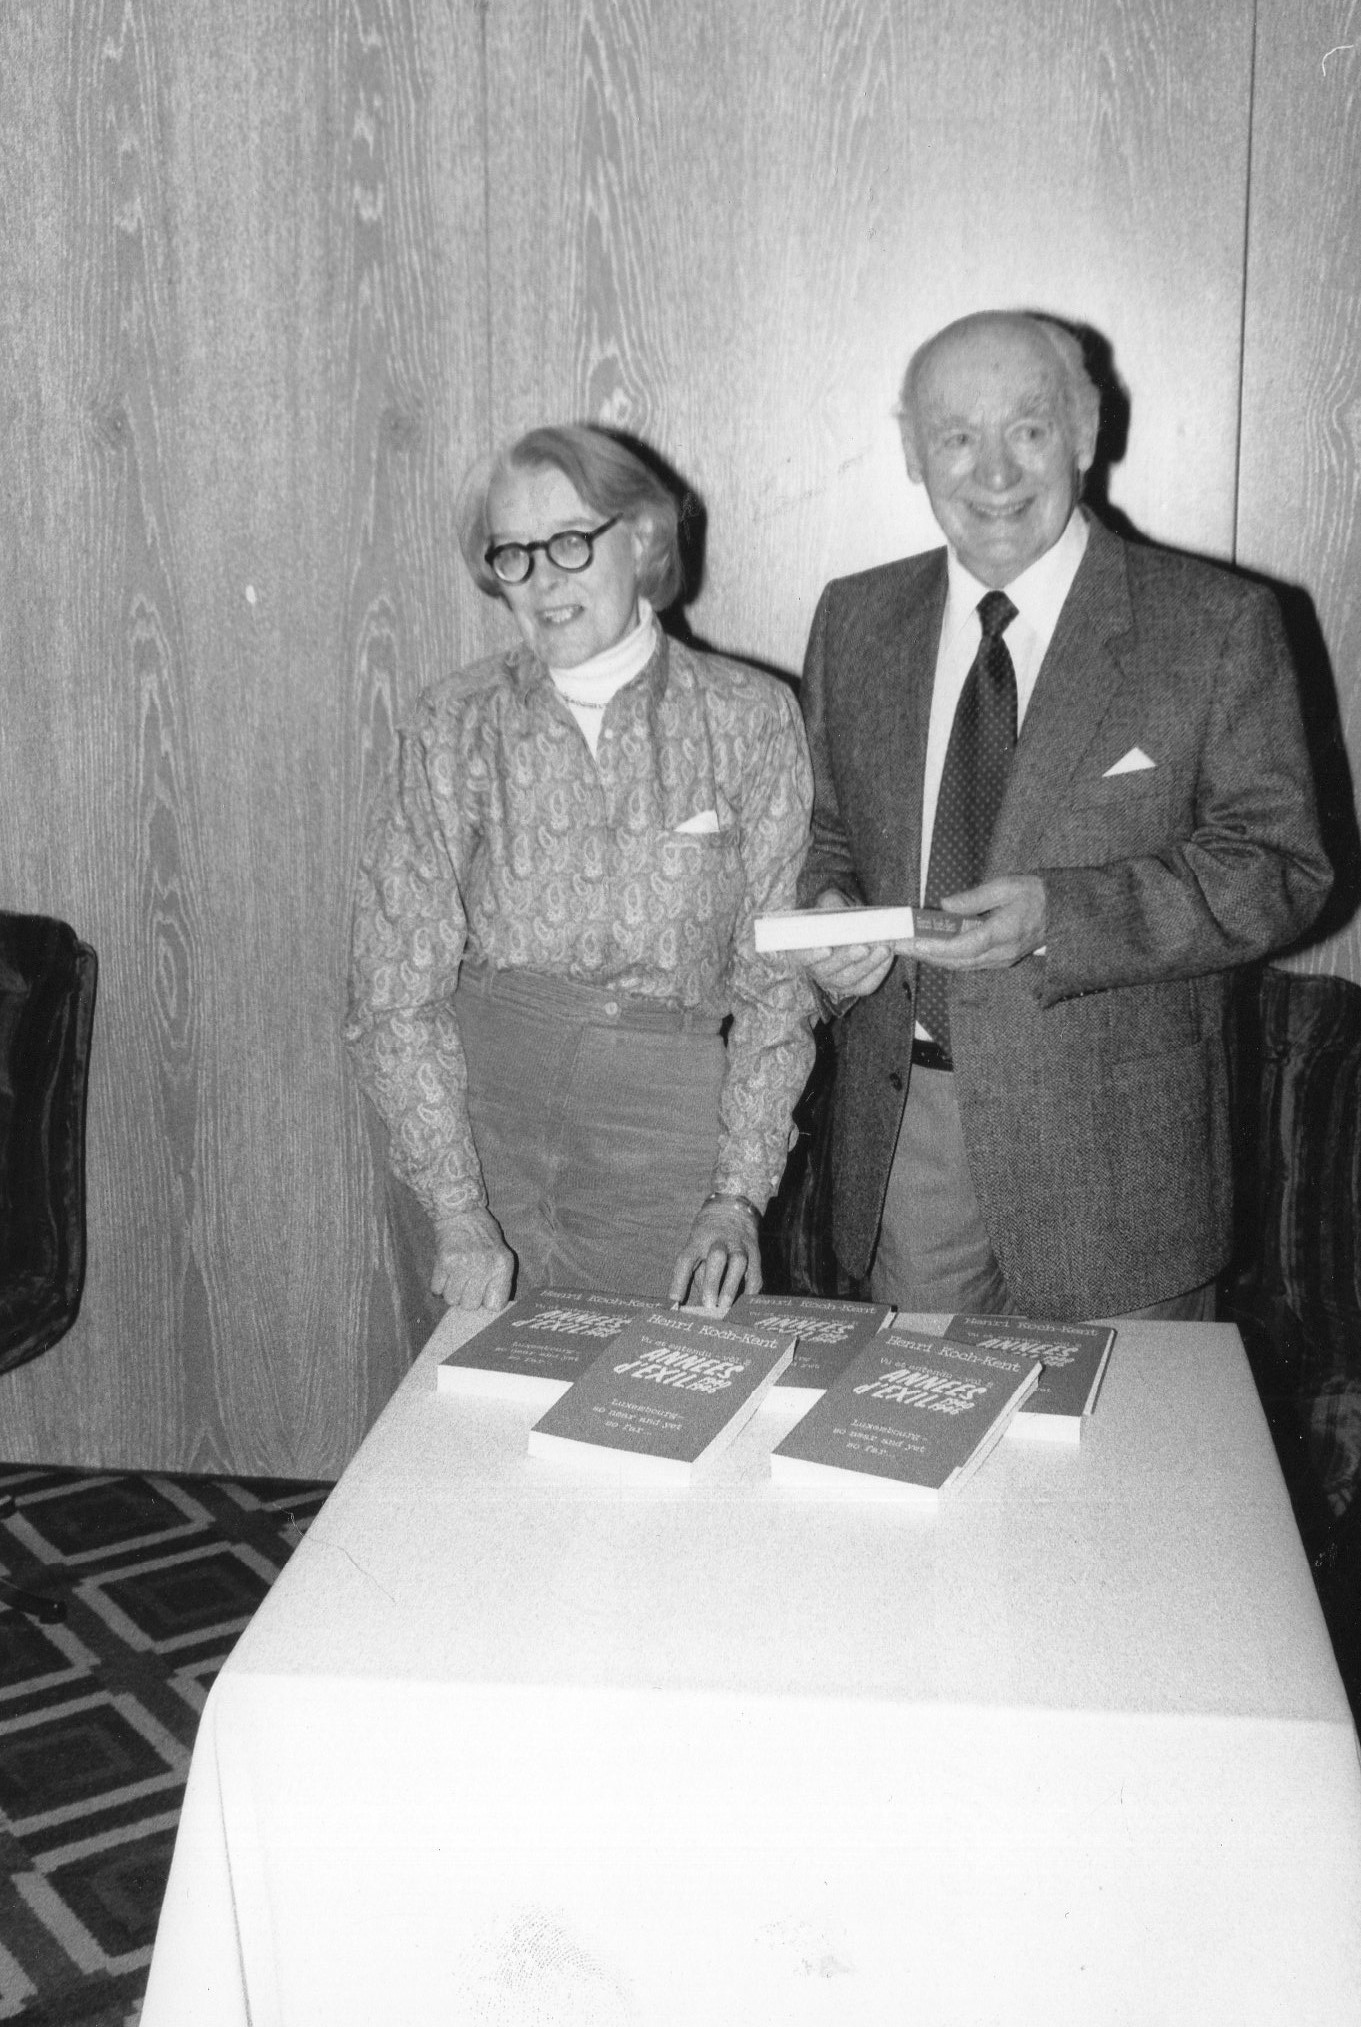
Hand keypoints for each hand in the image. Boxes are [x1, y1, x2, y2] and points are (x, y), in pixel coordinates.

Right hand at [431, 1206, 515, 1310]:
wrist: (460, 1212)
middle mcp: (484, 1266)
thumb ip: (499, 1281)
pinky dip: (439, 1285)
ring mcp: (462, 1264)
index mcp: (502, 1265)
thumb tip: (490, 1310)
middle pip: (470, 1306)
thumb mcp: (501, 1254)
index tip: (484, 1294)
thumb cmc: (482, 1235)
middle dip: (467, 1297)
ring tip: (456, 1275)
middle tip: (468, 1281)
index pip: (495, 1305)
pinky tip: (446, 1272)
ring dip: (451, 1292)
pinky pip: (437, 1290)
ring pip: (452, 1300)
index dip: (487, 1302)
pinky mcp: (443, 1261)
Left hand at [669, 1196, 761, 1312]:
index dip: (679, 1281)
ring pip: (738, 1262)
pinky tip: (743, 1302)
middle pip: (716, 1257)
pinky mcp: (755, 1252)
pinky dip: (749, 1289)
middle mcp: (719, 1239)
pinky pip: (755, 1272)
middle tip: (708, 1305)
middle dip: (712, 1282)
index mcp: (698, 1239)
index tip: (674, 1301)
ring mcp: (739, 1244)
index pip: (686, 1259)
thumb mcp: (697, 1245)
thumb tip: (704, 1301)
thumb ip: (698, 1271)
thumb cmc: (708, 1236)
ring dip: (731, 1285)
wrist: (733, 1207)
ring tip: (725, 1306)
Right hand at [801, 888, 894, 997]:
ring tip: (884, 949)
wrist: (854, 922)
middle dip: (847, 959)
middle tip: (863, 947)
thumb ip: (833, 905)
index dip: (813, 955)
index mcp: (803, 948)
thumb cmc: (838, 911)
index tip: (827, 949)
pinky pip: (866, 985)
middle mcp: (816, 969)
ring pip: (850, 979)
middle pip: (829, 970)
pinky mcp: (854, 986)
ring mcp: (835, 981)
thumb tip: (841, 913)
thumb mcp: (832, 901)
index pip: (802, 956)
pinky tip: (888, 957)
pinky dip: (878, 971)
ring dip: (868, 964)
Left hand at [893, 876, 1046, 969]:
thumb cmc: (1036, 894)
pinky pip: (969, 963)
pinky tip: (931, 949)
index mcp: (1003, 933)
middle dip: (925, 955)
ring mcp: (1001, 960)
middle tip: (898, 945)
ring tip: (908, 947)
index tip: (914, 943)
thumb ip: (974, 898)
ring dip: (933, 958)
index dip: (936, 948)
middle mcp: (1001, 953)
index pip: (964, 947)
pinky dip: (947, 957)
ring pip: (961, 965)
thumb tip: (945, 906)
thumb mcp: (1005, 886)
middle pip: (957, 961)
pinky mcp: (1000, 961)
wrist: (1062, 911)